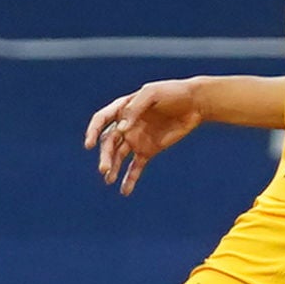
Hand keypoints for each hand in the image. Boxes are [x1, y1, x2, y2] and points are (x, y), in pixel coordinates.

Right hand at [85, 81, 202, 194]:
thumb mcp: (152, 93)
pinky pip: (135, 167)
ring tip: (109, 180)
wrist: (195, 103)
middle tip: (104, 169)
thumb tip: (121, 129)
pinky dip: (130, 179)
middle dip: (105, 156)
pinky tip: (125, 191)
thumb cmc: (172, 92)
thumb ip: (135, 108)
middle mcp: (126, 125)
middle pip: (109, 142)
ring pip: (119, 156)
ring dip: (113, 168)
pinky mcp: (148, 150)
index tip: (89, 145)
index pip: (102, 120)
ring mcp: (136, 139)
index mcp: (123, 108)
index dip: (93, 132)